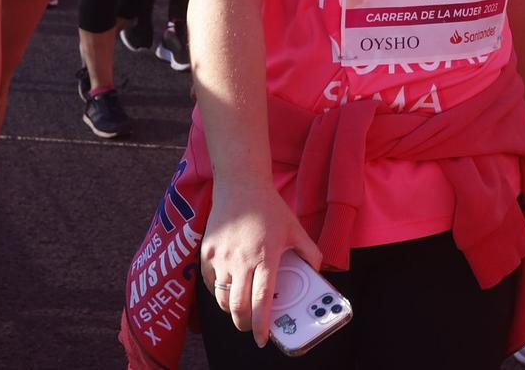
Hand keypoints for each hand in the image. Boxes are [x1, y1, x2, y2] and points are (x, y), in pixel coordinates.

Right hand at [200, 180, 322, 345]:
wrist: (240, 185)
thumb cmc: (269, 208)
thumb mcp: (295, 229)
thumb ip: (309, 252)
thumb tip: (318, 272)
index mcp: (265, 258)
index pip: (261, 302)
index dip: (261, 326)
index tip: (262, 339)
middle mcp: (241, 261)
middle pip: (238, 308)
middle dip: (244, 324)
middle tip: (250, 326)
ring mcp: (221, 258)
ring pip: (222, 299)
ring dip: (231, 310)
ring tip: (240, 307)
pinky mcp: (206, 254)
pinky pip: (210, 284)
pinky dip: (218, 292)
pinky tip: (228, 287)